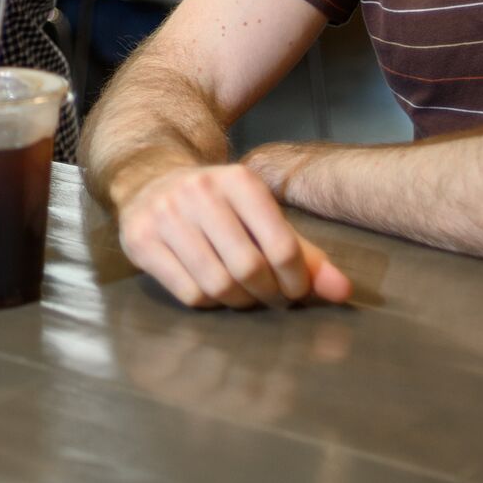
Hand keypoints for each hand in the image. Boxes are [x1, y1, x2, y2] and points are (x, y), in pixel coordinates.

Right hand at [115, 162, 351, 309]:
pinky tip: (210, 288)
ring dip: (238, 301)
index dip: (297, 281)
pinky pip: (189, 293)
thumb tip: (342, 293)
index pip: (282, 246)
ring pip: (217, 285)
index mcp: (238, 180)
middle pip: (249, 269)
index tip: (295, 290)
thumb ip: (303, 253)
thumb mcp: (260, 215)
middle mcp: (199, 191)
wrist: (149, 180)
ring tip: (243, 295)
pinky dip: (208, 302)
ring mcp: (165, 215)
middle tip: (271, 298)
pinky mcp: (140, 240)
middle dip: (267, 294)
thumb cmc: (218, 206)